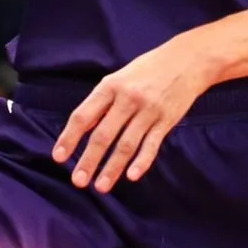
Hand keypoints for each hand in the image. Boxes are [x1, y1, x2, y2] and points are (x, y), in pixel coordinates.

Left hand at [52, 31, 215, 192]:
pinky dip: (142, 162)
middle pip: (103, 135)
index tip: (59, 157)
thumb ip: (103, 101)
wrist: (189, 59)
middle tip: (78, 181)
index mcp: (110, 86)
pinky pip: (152, 145)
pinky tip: (132, 176)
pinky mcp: (167, 120)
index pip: (83, 116)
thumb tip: (84, 128)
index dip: (69, 138)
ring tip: (101, 187)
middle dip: (89, 160)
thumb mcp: (120, 77)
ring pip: (126, 145)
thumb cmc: (148, 69)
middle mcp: (127, 98)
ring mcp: (148, 110)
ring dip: (112, 168)